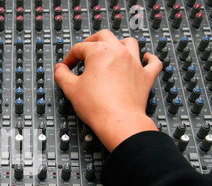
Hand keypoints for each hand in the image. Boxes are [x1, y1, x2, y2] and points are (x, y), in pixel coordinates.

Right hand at [54, 29, 161, 150]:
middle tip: (84, 52)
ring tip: (111, 51)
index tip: (67, 67)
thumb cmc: (98, 106)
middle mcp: (119, 53)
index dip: (70, 57)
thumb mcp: (71, 89)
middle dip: (91, 42)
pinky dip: (149, 59)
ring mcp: (134, 63)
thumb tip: (60, 69)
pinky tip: (145, 58)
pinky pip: (153, 62)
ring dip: (118, 44)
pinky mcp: (145, 76)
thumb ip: (62, 75)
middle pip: (104, 36)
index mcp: (100, 52)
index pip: (80, 48)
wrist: (119, 121)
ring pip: (129, 43)